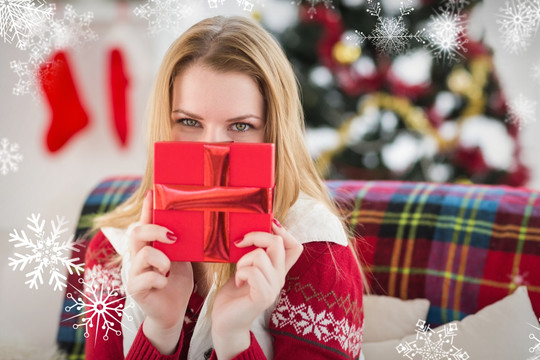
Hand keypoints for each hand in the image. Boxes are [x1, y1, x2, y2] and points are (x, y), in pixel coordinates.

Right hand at [126, 189, 193, 353]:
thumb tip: (195, 223)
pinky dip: (160, 279)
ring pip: (143, 255)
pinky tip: (165, 283)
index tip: (153, 192)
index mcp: (150, 246)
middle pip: (137, 233)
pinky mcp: (135, 289)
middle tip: (173, 237)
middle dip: (155, 231)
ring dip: (162, 260)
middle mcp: (138, 256)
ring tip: (169, 269)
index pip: (146, 223)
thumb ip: (181, 244)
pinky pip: (146, 278)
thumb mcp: (183, 258)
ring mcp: (134, 272)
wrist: (174, 311)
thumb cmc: (177, 282)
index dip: (148, 208)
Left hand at [211, 220, 302, 358]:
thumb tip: (253, 229)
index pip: (295, 246)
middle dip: (257, 236)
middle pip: (279, 243)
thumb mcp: (246, 267)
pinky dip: (241, 273)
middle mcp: (279, 278)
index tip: (265, 228)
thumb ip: (254, 253)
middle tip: (241, 243)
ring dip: (243, 260)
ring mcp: (273, 288)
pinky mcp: (263, 297)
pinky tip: (239, 282)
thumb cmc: (234, 293)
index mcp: (277, 270)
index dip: (283, 232)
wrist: (225, 321)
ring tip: (239, 272)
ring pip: (260, 256)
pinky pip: (253, 272)